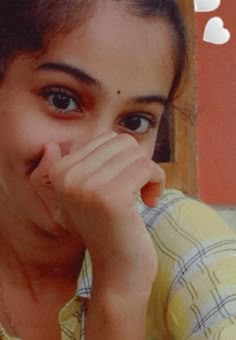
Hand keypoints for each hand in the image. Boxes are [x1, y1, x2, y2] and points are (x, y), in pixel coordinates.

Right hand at [31, 133, 164, 291]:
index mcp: (58, 172)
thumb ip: (68, 171)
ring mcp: (87, 186)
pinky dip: (157, 180)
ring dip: (149, 173)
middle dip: (138, 163)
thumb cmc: (106, 229)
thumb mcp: (78, 198)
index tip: (125, 184)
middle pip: (122, 142)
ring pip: (136, 153)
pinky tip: (150, 201)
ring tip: (144, 195)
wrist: (118, 271)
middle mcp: (67, 177)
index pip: (106, 139)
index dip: (124, 159)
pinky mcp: (110, 197)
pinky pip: (146, 167)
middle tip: (139, 190)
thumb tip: (51, 146)